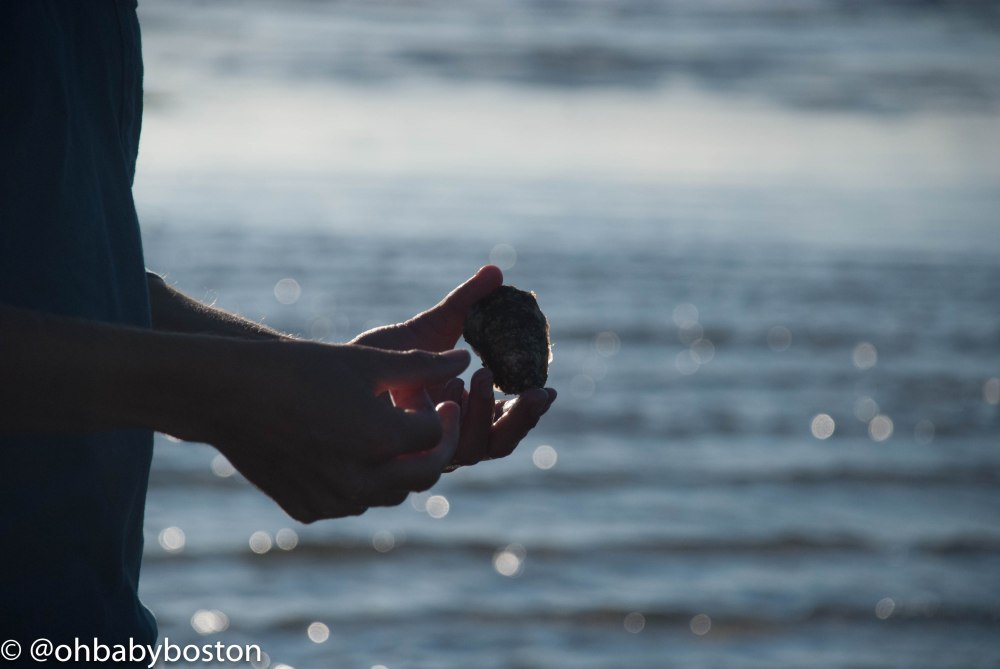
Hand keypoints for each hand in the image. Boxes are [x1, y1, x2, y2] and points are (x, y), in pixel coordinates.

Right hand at [166, 340, 470, 522]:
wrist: (229, 395)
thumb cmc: (299, 368)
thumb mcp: (366, 361)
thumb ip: (422, 366)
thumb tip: (464, 359)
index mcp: (380, 439)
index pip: (437, 435)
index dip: (444, 413)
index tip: (440, 397)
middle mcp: (361, 479)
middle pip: (426, 475)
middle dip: (435, 447)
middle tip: (431, 422)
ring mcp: (333, 500)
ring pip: (392, 494)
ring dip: (403, 468)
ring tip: (394, 435)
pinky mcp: (309, 509)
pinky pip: (353, 504)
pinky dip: (364, 482)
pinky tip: (354, 452)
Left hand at [352, 265, 555, 468]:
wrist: (342, 370)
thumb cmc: (385, 353)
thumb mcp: (434, 325)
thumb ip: (467, 302)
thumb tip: (497, 271)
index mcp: (466, 409)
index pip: (507, 417)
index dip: (531, 408)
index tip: (548, 388)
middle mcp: (454, 434)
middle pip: (501, 440)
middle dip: (523, 418)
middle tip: (538, 394)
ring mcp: (434, 447)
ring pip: (481, 448)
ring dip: (490, 414)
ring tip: (485, 374)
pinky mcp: (414, 454)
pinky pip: (449, 449)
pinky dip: (460, 425)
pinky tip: (458, 394)